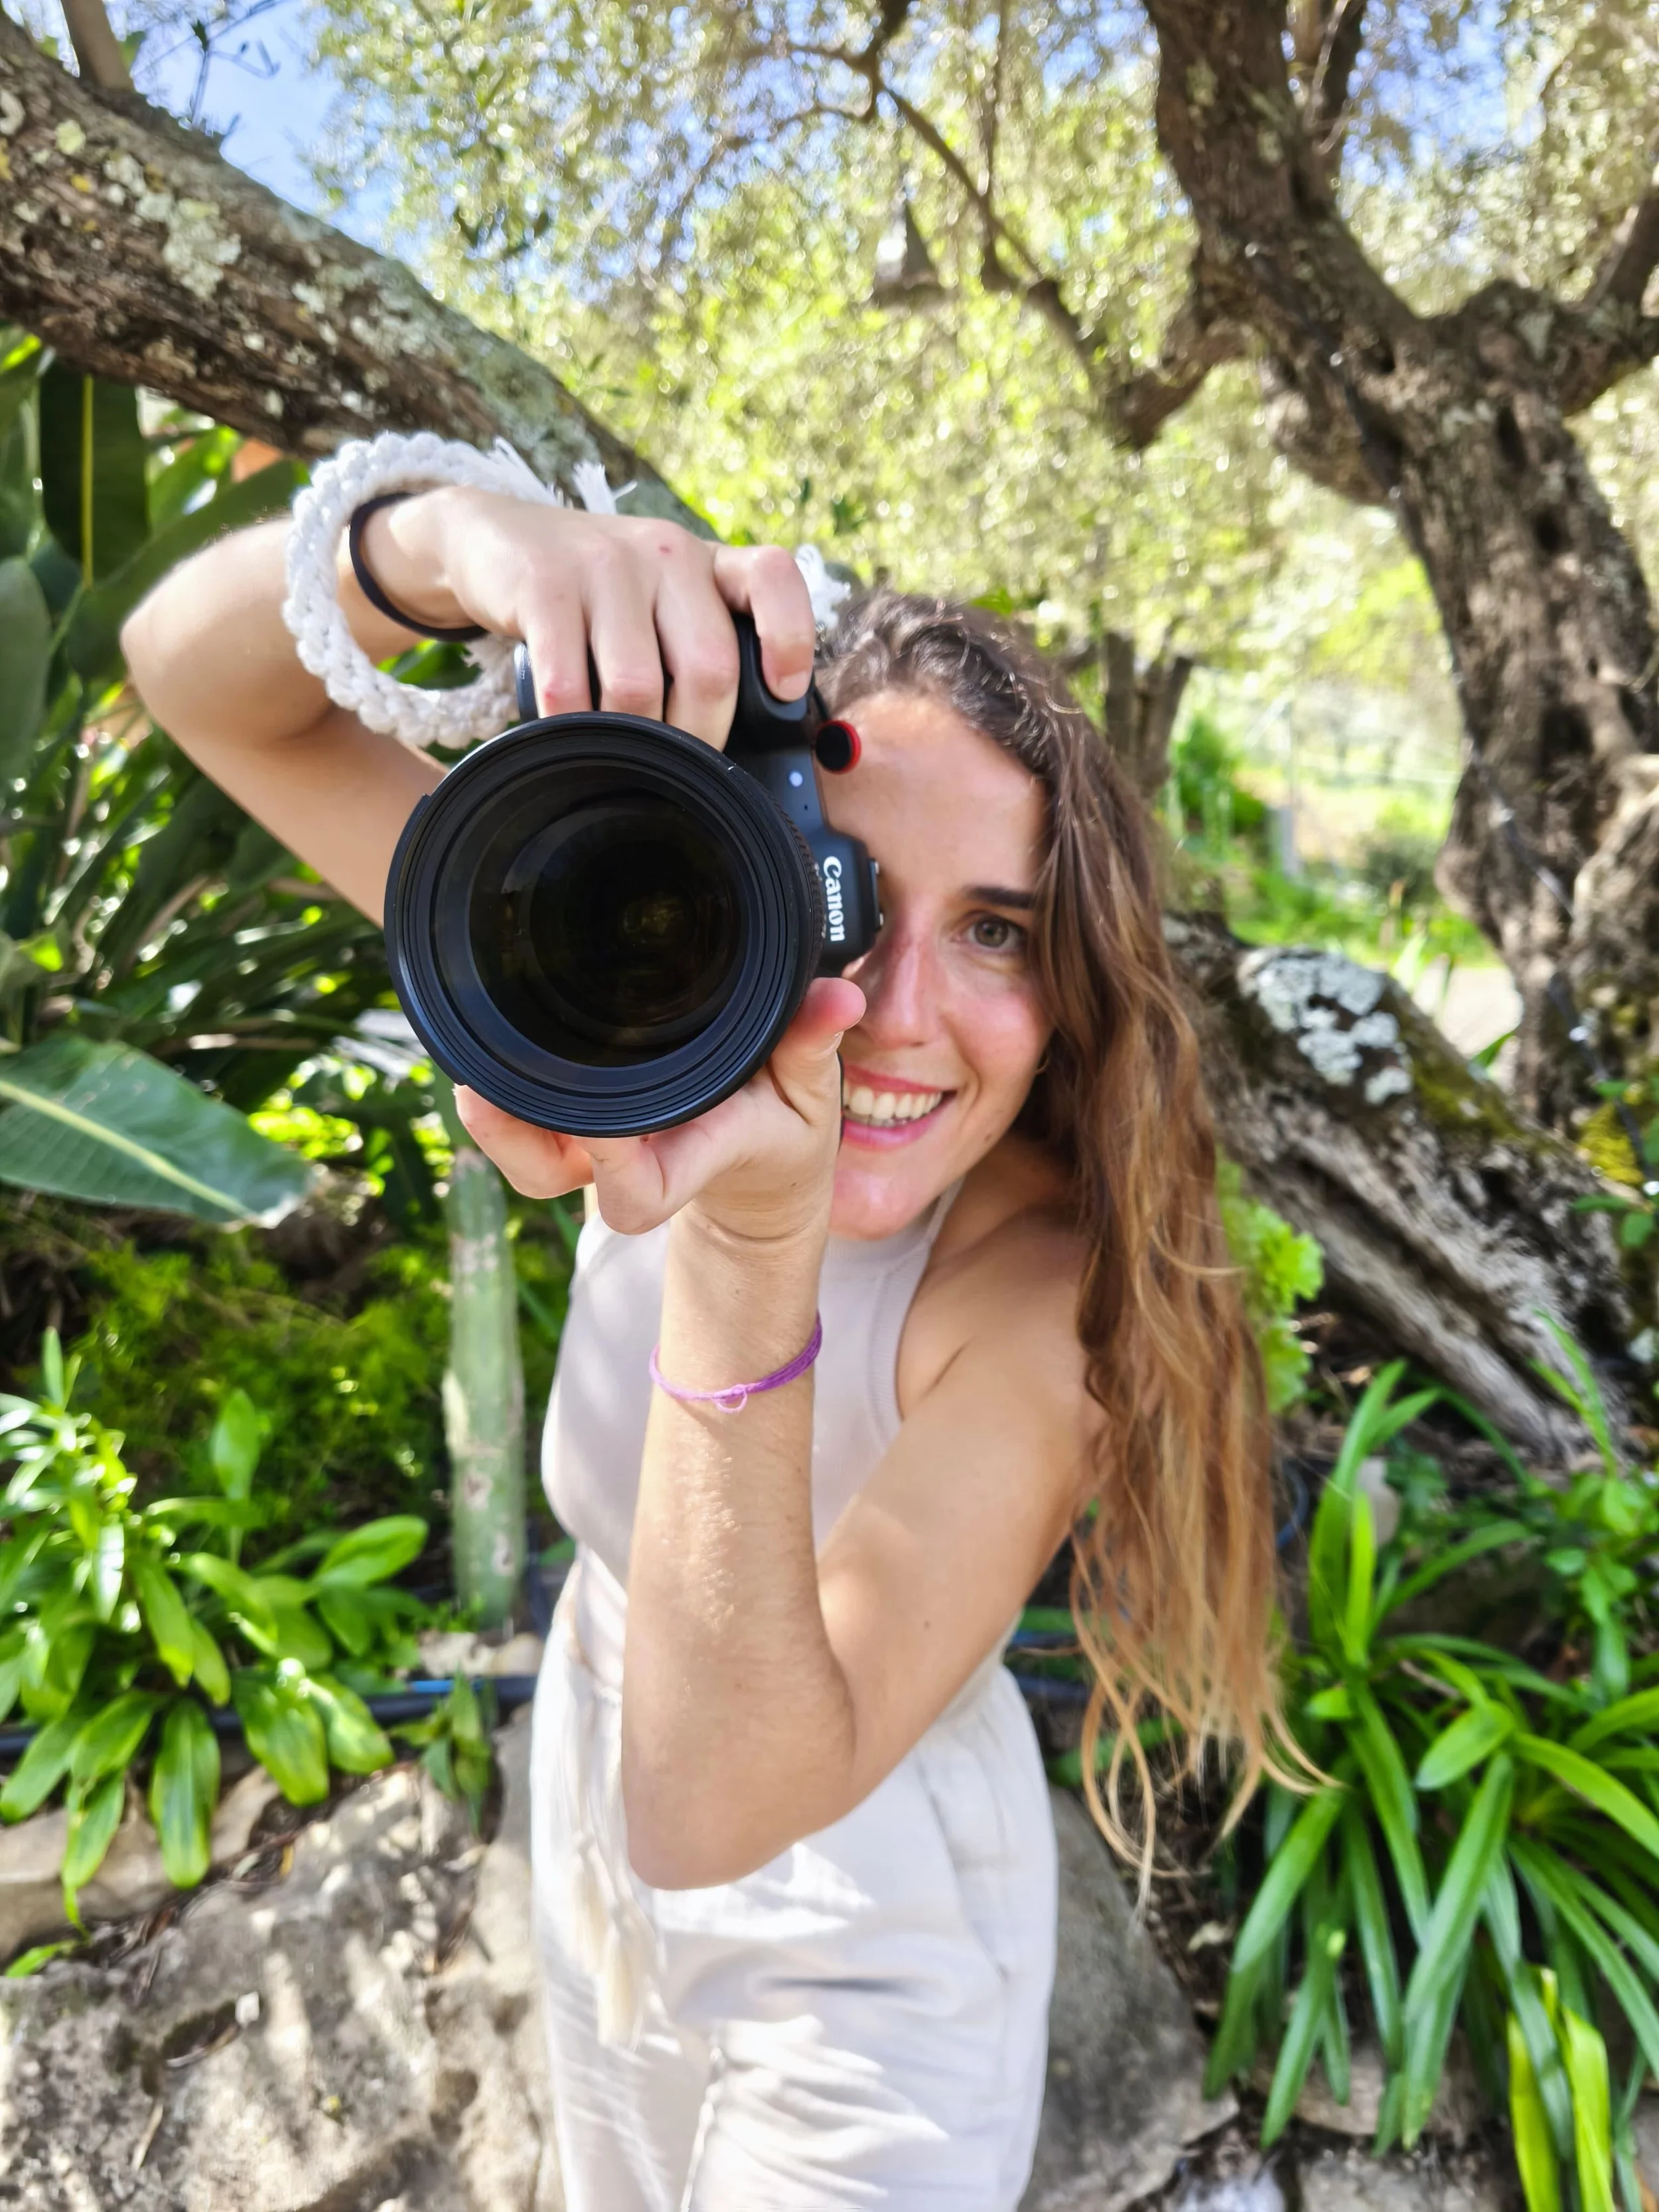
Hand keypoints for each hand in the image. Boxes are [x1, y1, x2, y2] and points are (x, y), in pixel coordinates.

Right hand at [345, 488, 815, 743]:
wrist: (499, 539)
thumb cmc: (598, 595)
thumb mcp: (660, 599)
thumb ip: (699, 645)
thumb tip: (730, 753)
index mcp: (707, 562)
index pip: (774, 580)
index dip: (791, 640)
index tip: (783, 692)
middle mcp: (667, 555)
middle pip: (709, 667)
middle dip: (697, 736)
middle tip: (678, 770)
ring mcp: (605, 567)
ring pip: (638, 687)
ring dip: (631, 742)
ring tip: (618, 757)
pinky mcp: (544, 587)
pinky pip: (567, 685)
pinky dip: (571, 728)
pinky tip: (567, 738)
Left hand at [456, 978, 863, 1241]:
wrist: (758, 1179)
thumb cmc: (782, 1136)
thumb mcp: (810, 1095)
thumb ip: (812, 1044)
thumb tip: (836, 997)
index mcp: (692, 1155)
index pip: (639, 1188)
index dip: (609, 1160)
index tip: (599, 1117)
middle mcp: (636, 1161)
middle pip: (554, 1175)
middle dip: (515, 1135)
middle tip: (486, 1078)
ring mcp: (601, 1154)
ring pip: (530, 1162)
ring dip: (496, 1122)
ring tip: (473, 1068)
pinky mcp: (582, 1135)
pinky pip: (529, 1131)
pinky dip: (503, 1099)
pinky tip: (486, 1052)